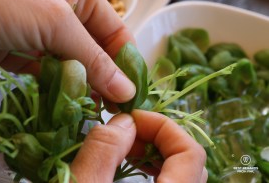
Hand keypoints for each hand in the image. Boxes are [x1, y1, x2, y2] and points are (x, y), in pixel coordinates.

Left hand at [0, 0, 134, 102]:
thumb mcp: (54, 22)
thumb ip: (93, 58)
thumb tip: (126, 89)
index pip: (115, 30)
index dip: (126, 61)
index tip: (134, 91)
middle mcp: (64, 11)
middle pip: (95, 50)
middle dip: (106, 77)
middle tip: (117, 107)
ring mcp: (42, 34)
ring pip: (74, 64)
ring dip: (84, 86)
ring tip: (95, 110)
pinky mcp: (23, 53)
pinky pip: (50, 73)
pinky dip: (60, 89)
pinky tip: (70, 104)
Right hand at [71, 109, 207, 182]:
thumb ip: (103, 151)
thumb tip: (124, 121)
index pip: (191, 153)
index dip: (162, 126)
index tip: (131, 118)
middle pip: (191, 159)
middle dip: (158, 135)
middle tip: (127, 132)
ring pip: (184, 170)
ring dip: (157, 150)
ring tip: (127, 146)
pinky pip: (174, 180)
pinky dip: (156, 165)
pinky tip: (133, 163)